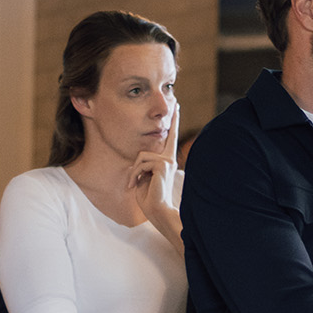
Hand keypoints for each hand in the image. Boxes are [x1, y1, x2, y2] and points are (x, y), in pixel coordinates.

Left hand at [131, 107, 183, 251]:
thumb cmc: (148, 197)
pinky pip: (141, 162)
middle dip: (174, 119)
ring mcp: (168, 161)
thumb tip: (140, 158)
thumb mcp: (143, 178)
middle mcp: (170, 159)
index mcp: (166, 161)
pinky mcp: (163, 165)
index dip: (174, 124)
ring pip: (142, 155)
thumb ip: (144, 165)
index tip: (177, 108)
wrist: (157, 210)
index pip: (170, 139)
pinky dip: (134, 174)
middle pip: (166, 135)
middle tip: (178, 103)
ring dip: (134, 171)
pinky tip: (135, 184)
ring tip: (133, 182)